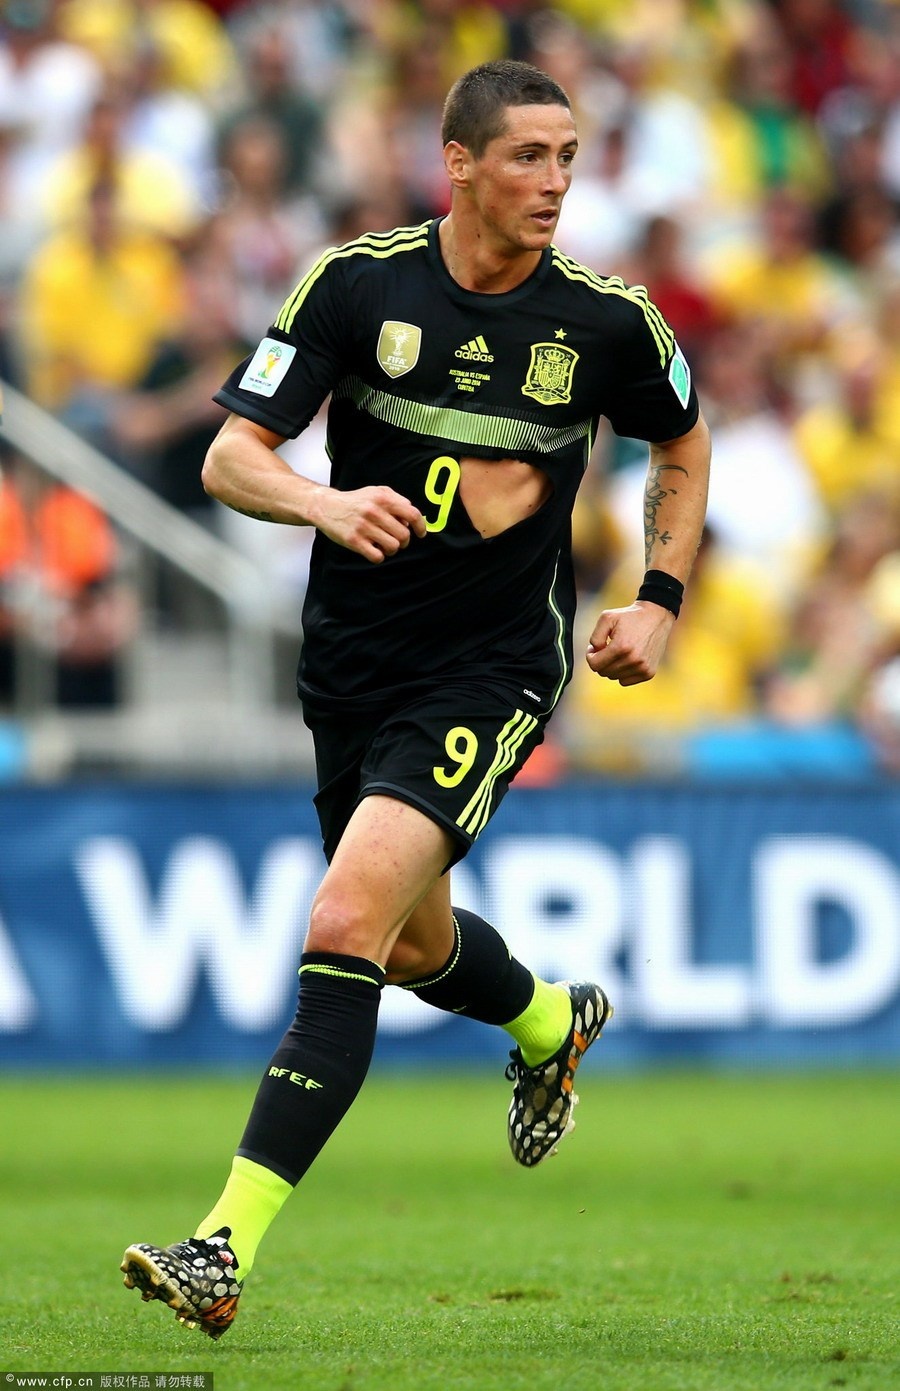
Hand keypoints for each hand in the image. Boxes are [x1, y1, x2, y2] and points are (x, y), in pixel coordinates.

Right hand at [310, 486, 426, 563]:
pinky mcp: (354, 541)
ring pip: (393, 547)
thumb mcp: (376, 492)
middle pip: (404, 535)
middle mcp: (374, 511)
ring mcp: (363, 527)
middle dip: (403, 541)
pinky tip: (373, 549)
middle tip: (396, 540)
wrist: (326, 506)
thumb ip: (397, 500)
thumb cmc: (355, 501)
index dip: (420, 527)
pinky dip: (378, 556)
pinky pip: (377, 557)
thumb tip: (412, 517)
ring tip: (383, 544)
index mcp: (382, 498)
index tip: (420, 534)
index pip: (412, 514)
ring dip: (391, 549)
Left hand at [586, 601, 675, 685]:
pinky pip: (625, 681)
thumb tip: (594, 654)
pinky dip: (622, 672)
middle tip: (605, 648)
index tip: (594, 648)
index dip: (590, 656)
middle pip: (603, 672)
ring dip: (611, 666)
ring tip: (617, 652)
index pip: (594, 665)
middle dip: (600, 660)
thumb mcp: (607, 618)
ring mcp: (642, 668)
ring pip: (613, 677)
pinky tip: (626, 659)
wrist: (656, 617)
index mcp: (621, 647)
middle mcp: (633, 660)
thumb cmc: (629, 617)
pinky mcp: (649, 673)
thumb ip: (595, 637)